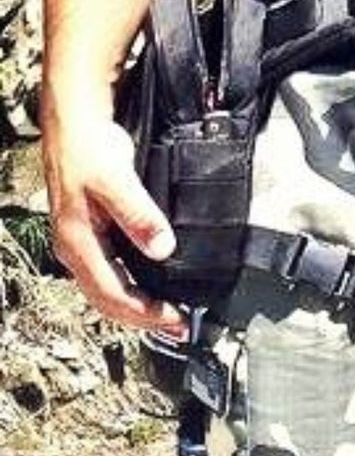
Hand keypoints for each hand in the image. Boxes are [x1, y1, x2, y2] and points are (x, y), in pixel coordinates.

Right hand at [43, 113, 186, 335]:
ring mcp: (85, 244)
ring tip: (169, 315)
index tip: (175, 320)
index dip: (145, 313)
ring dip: (139, 305)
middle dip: (144, 318)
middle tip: (179, 327)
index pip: (113, 295)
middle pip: (110, 300)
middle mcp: (78, 251)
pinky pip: (113, 271)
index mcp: (79, 245)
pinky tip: (154, 284)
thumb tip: (162, 249)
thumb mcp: (116, 180)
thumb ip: (139, 214)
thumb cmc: (88, 151)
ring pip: (110, 288)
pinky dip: (135, 285)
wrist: (74, 128)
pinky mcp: (95, 234)